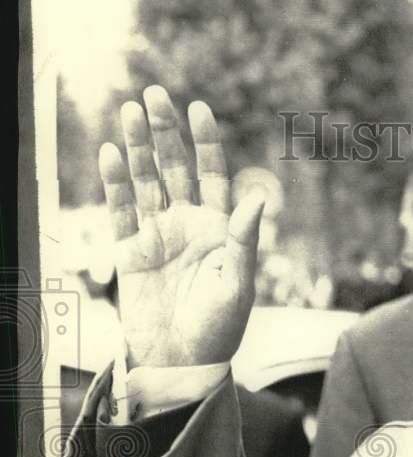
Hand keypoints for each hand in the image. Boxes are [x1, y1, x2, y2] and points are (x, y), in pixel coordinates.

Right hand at [99, 86, 265, 367]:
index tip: (198, 107)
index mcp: (219, 228)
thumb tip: (257, 197)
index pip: (211, 174)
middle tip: (154, 94)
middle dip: (166, 132)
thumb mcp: (238, 284)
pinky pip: (121, 210)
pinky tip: (111, 153)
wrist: (182, 362)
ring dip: (138, 147)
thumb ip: (245, 240)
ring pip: (145, 180)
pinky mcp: (130, 251)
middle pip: (174, 167)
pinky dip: (115, 183)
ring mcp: (157, 235)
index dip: (204, 142)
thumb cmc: (220, 328)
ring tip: (129, 110)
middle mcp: (187, 224)